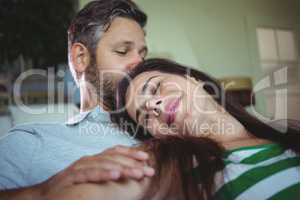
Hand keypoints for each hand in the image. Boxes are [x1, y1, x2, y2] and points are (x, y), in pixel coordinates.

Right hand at [37, 145, 154, 197]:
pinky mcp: (71, 177)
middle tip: (148, 170)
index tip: (146, 158)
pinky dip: (103, 173)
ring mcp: (79, 167)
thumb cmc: (70, 187)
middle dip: (133, 163)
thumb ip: (105, 173)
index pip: (115, 152)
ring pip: (104, 164)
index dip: (131, 153)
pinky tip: (115, 175)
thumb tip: (124, 174)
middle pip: (113, 158)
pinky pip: (89, 174)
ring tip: (138, 173)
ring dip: (123, 168)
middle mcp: (88, 160)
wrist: (43, 196)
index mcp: (94, 159)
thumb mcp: (90, 178)